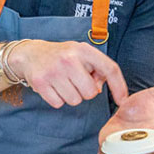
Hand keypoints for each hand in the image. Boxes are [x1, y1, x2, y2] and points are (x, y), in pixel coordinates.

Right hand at [7, 40, 128, 108]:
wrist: (30, 54)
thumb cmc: (61, 56)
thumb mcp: (81, 55)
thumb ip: (96, 69)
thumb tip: (99, 89)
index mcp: (84, 50)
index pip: (109, 69)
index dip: (119, 87)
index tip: (122, 101)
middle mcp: (69, 59)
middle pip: (90, 93)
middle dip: (85, 92)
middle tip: (75, 81)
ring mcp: (54, 71)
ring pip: (75, 101)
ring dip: (71, 96)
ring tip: (63, 83)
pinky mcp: (41, 83)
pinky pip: (58, 104)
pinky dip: (57, 99)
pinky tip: (53, 87)